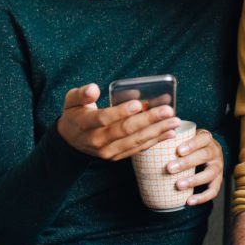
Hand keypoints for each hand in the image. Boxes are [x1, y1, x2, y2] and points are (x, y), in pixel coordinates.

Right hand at [56, 83, 180, 159]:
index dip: (120, 112)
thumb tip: (93, 88)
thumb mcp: (71, 100)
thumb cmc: (75, 114)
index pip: (104, 118)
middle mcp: (97, 140)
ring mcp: (108, 151)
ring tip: (174, 121)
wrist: (70, 141)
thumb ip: (82, 94)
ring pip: (134, 142)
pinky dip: (155, 142)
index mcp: (85, 124)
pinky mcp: (117, 156)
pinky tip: (170, 134)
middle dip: (148, 120)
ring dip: (157, 132)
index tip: (137, 103)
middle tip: (168, 110)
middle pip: (124, 131)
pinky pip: (137, 149)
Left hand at [165, 128, 223, 205]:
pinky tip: (189, 201)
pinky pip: (213, 191)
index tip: (178, 151)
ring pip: (209, 174)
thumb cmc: (192, 146)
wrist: (209, 154)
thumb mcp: (187, 137)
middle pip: (205, 155)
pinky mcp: (218, 181)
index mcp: (207, 139)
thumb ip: (175, 137)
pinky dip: (202, 197)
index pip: (203, 139)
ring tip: (178, 185)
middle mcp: (215, 152)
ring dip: (194, 180)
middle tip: (170, 168)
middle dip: (187, 163)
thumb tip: (153, 139)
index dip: (192, 144)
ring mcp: (218, 167)